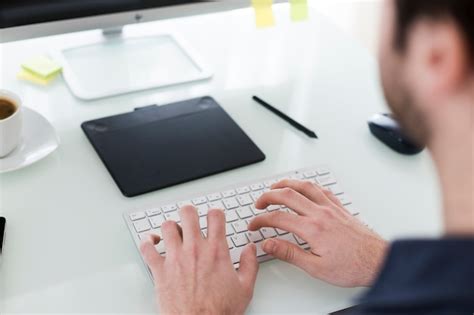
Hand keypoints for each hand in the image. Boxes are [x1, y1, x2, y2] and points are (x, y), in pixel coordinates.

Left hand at [140, 206, 258, 314]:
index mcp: (216, 251)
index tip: (214, 217)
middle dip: (190, 212)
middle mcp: (195, 249)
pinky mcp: (159, 270)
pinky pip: (147, 248)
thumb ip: (250, 264)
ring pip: (167, 226)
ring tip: (173, 231)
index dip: (215, 213)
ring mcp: (175, 258)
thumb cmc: (219, 311)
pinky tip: (152, 242)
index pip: (215, 216)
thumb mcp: (245, 288)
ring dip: (170, 226)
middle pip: (188, 213)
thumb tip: (251, 249)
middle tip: (191, 217)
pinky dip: (147, 242)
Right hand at [248, 179, 387, 286]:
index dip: (261, 220)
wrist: (378, 261)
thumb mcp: (316, 267)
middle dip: (268, 196)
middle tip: (258, 204)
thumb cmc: (352, 266)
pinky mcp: (340, 208)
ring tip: (275, 187)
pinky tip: (304, 188)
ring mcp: (331, 208)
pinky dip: (308, 186)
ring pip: (304, 186)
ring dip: (286, 184)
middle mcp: (321, 213)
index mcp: (312, 229)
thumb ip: (289, 253)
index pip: (278, 218)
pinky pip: (321, 189)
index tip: (254, 225)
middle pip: (287, 195)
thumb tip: (269, 244)